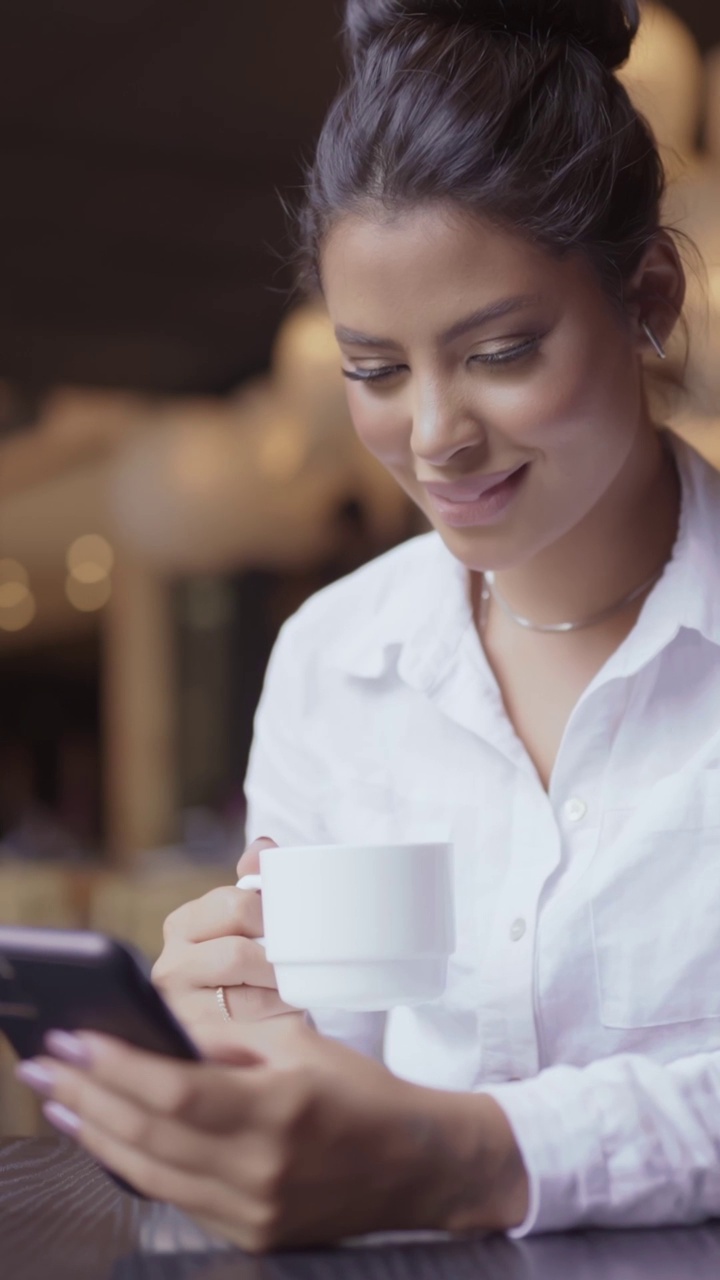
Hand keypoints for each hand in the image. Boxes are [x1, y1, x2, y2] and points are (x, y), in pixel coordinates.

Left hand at [17, 1021, 527, 1251]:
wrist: (416, 1165)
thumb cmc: (359, 1093)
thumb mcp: (298, 1045)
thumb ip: (225, 1042)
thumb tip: (156, 1035)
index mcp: (280, 1109)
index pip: (178, 1091)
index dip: (119, 1067)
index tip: (74, 1040)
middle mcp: (262, 1169)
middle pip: (151, 1135)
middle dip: (88, 1097)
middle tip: (44, 1066)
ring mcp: (253, 1210)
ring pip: (151, 1173)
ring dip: (95, 1134)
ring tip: (57, 1100)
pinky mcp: (249, 1234)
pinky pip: (174, 1197)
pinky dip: (132, 1165)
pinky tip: (105, 1137)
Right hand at [152, 837, 301, 1044]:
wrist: (250, 1026)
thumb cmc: (252, 962)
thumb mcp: (252, 919)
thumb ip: (257, 877)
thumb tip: (262, 847)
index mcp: (182, 923)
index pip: (236, 904)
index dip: (273, 914)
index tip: (294, 925)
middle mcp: (169, 966)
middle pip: (237, 954)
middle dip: (276, 960)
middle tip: (298, 963)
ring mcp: (178, 1010)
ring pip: (244, 999)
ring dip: (279, 995)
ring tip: (295, 990)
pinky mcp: (195, 1046)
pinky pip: (247, 1033)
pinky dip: (274, 1023)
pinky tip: (286, 1016)